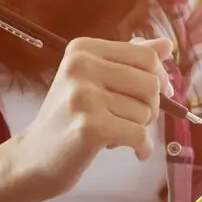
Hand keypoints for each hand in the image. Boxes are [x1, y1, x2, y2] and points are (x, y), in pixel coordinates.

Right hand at [4, 36, 171, 199]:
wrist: (34, 156)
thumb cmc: (69, 117)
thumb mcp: (94, 80)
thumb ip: (130, 61)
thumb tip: (167, 45)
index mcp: (82, 50)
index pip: (145, 56)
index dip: (160, 77)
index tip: (158, 94)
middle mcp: (81, 67)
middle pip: (150, 84)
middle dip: (151, 107)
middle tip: (131, 119)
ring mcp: (84, 97)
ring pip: (145, 112)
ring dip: (138, 128)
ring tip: (112, 132)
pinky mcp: (91, 127)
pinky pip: (140, 135)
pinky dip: (144, 148)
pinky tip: (136, 152)